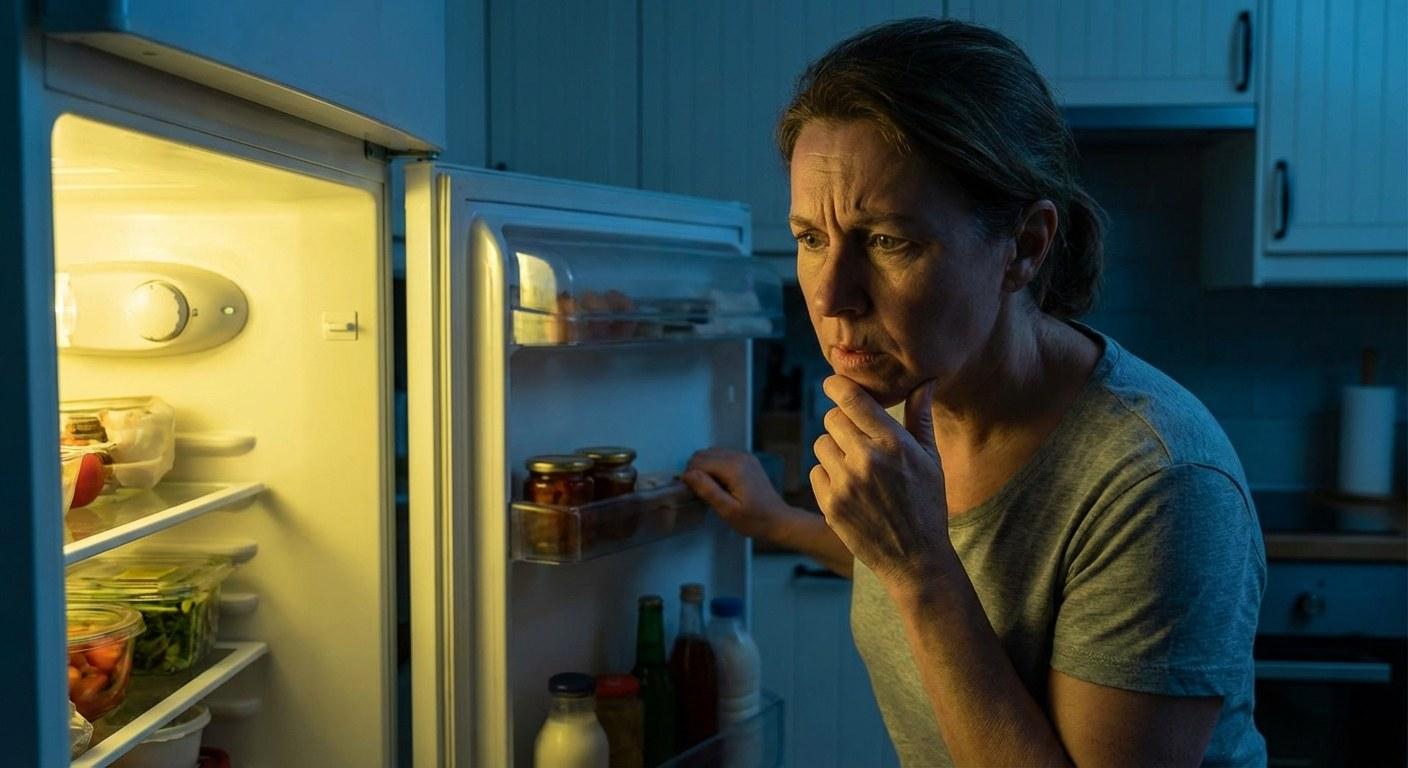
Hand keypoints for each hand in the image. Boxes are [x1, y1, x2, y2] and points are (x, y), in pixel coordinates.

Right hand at [684, 449, 790, 540]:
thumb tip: (688, 474)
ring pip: (711, 453)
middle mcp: (740, 456)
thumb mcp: (728, 511)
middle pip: (703, 454)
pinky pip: (722, 456)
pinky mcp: (747, 460)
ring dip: (705, 468)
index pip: (699, 462)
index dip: (690, 476)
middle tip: (700, 492)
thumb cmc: (754, 520)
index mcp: (734, 468)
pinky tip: (720, 484)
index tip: (693, 493)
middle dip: (696, 471)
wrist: (778, 519)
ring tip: (711, 489)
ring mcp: (745, 456)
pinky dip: (715, 466)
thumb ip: (708, 490)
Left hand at [811, 375, 952, 587]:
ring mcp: (846, 483)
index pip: (852, 398)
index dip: (836, 385)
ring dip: (834, 450)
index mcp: (894, 443)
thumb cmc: (926, 504)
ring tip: (857, 469)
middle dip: (842, 423)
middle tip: (857, 440)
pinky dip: (828, 476)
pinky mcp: (830, 504)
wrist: (915, 559)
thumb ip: (920, 417)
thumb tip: (923, 381)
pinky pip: (816, 471)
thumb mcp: (930, 459)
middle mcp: (867, 459)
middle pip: (832, 418)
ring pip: (821, 444)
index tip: (832, 383)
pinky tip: (850, 490)